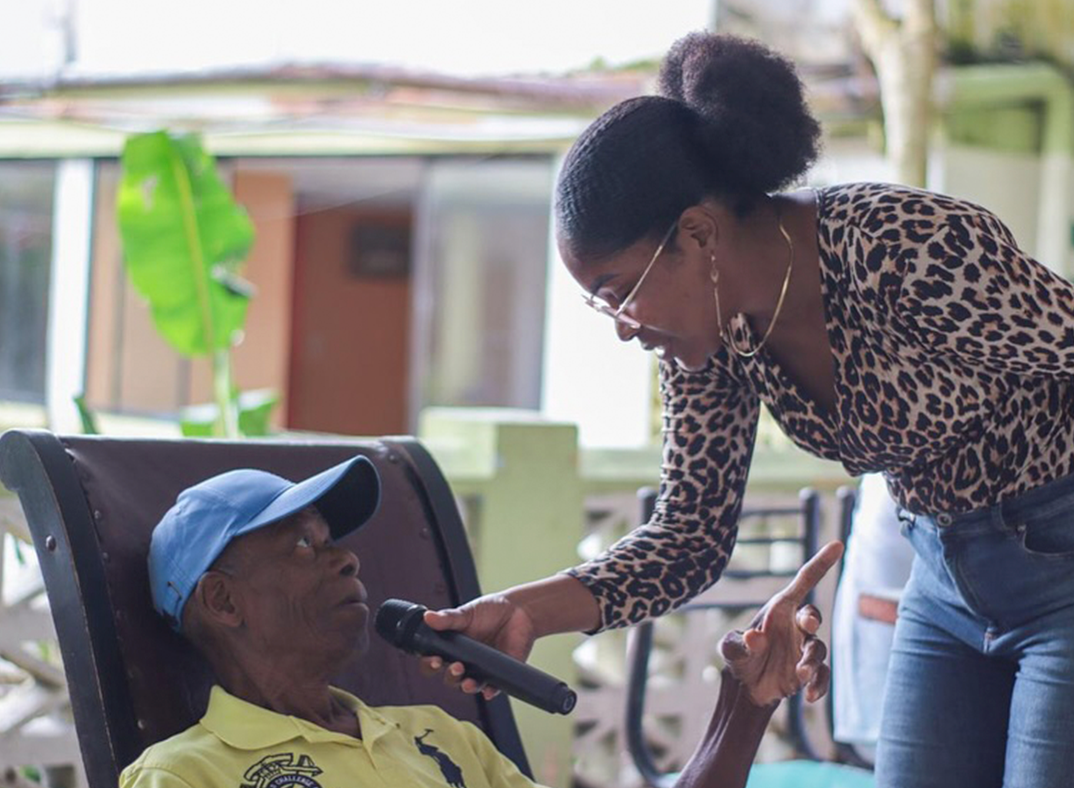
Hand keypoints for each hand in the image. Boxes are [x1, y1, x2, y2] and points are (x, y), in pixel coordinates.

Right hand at [420, 594, 537, 699]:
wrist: (520, 611)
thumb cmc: (491, 610)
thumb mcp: (467, 613)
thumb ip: (448, 618)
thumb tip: (428, 617)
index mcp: (453, 647)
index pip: (435, 661)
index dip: (430, 664)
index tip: (434, 660)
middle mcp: (465, 661)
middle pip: (450, 678)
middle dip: (450, 677)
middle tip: (456, 667)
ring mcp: (482, 670)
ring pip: (469, 686)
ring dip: (467, 686)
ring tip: (468, 681)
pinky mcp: (499, 675)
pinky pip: (493, 689)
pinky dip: (489, 692)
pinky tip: (488, 690)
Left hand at [719, 540, 843, 706]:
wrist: (746, 685)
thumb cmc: (740, 656)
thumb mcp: (731, 649)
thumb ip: (737, 645)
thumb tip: (753, 638)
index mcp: (779, 610)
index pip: (804, 581)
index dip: (820, 563)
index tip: (837, 544)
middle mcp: (795, 626)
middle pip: (813, 616)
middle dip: (812, 619)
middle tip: (807, 626)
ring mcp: (804, 648)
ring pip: (818, 648)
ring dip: (811, 660)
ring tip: (800, 674)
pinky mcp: (810, 671)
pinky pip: (823, 675)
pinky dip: (819, 685)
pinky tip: (808, 696)